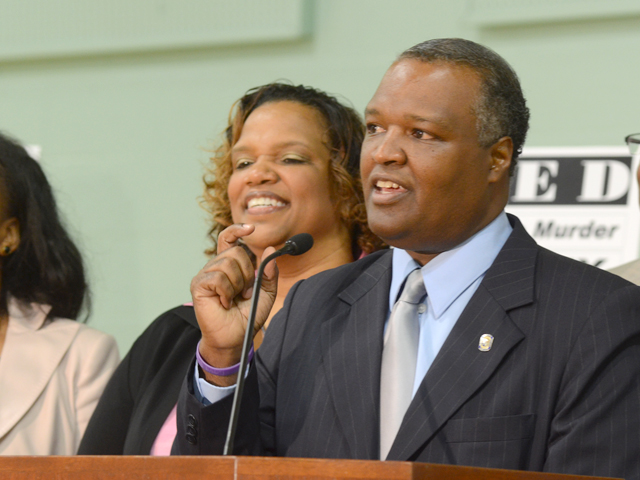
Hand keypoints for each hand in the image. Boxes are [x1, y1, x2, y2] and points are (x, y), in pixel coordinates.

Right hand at [190, 224, 277, 384]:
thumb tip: (270, 249)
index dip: (237, 230)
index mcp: (229, 264)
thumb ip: (269, 272)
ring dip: (237, 284)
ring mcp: (205, 275)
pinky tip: (224, 302)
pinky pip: (218, 277)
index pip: (229, 238)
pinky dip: (226, 291)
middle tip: (244, 292)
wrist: (235, 337)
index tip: (251, 228)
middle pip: (235, 253)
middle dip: (246, 273)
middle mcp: (215, 266)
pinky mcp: (199, 285)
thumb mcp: (266, 292)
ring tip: (233, 299)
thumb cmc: (247, 315)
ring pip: (227, 264)